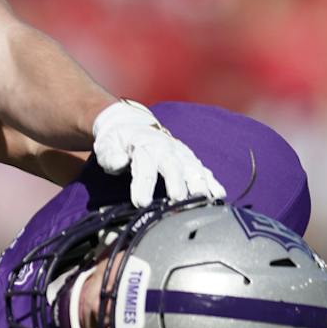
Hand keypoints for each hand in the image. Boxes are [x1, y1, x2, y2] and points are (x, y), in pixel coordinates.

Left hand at [91, 101, 224, 207]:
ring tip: (204, 201)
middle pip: (173, 166)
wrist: (134, 126)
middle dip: (177, 183)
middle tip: (178, 200)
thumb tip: (120, 162)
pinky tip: (219, 195)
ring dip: (199, 184)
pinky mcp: (190, 160)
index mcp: (144, 145)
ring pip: (192, 168)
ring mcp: (181, 154)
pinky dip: (212, 182)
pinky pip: (204, 171)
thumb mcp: (107, 145)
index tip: (141, 202)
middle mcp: (166, 149)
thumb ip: (111, 155)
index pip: (144, 165)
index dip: (143, 184)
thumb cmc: (119, 141)